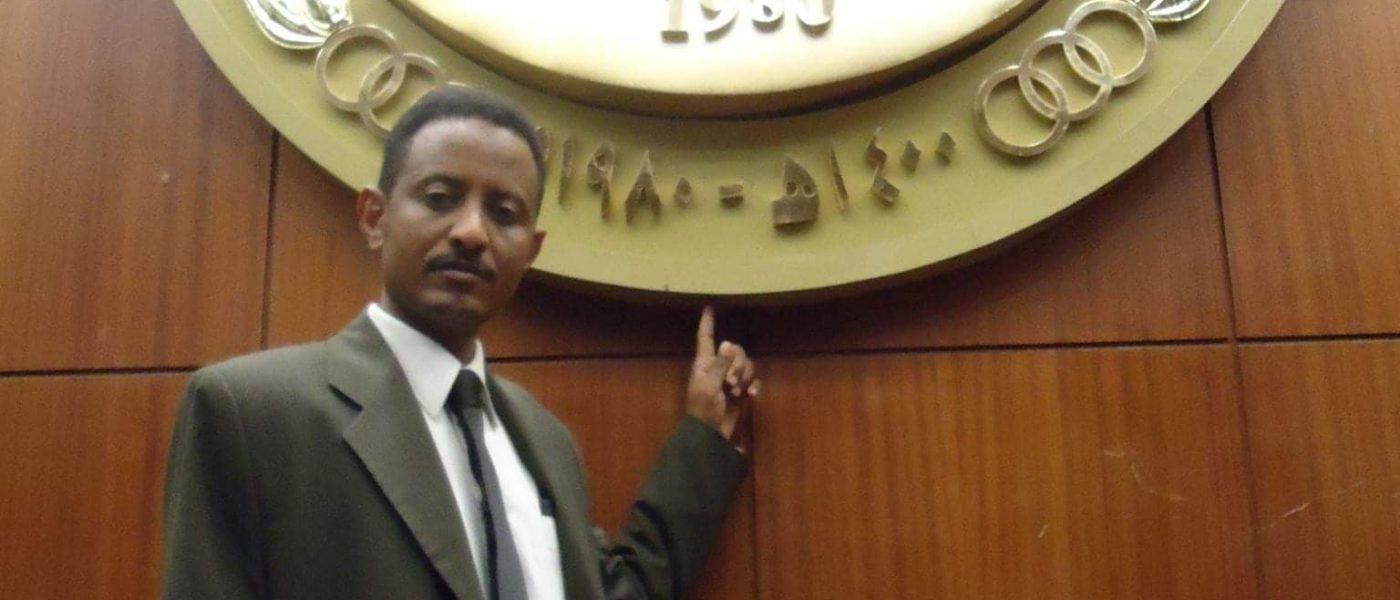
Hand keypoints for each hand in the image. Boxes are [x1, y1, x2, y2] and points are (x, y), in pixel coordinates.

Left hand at [686, 305, 759, 440]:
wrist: (709, 435)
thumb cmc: (703, 410)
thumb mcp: (709, 386)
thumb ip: (720, 365)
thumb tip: (727, 343)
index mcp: (704, 363)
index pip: (706, 338)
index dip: (707, 323)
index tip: (709, 307)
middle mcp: (717, 368)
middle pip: (735, 350)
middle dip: (738, 363)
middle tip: (730, 382)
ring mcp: (729, 380)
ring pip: (746, 365)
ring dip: (745, 376)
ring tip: (737, 392)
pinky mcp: (740, 393)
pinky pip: (752, 381)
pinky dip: (754, 386)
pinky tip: (752, 396)